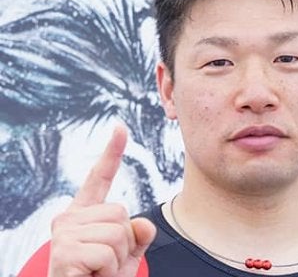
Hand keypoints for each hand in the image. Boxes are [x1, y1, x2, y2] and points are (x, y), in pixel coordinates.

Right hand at [47, 126, 156, 276]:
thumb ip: (137, 237)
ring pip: (118, 233)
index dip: (112, 153)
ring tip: (98, 272)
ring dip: (116, 259)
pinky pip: (108, 253)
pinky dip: (108, 271)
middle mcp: (68, 219)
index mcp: (83, 215)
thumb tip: (143, 224)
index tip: (121, 127)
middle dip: (124, 243)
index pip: (99, 179)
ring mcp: (63, 235)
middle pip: (122, 213)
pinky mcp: (64, 253)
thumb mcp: (125, 257)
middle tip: (105, 263)